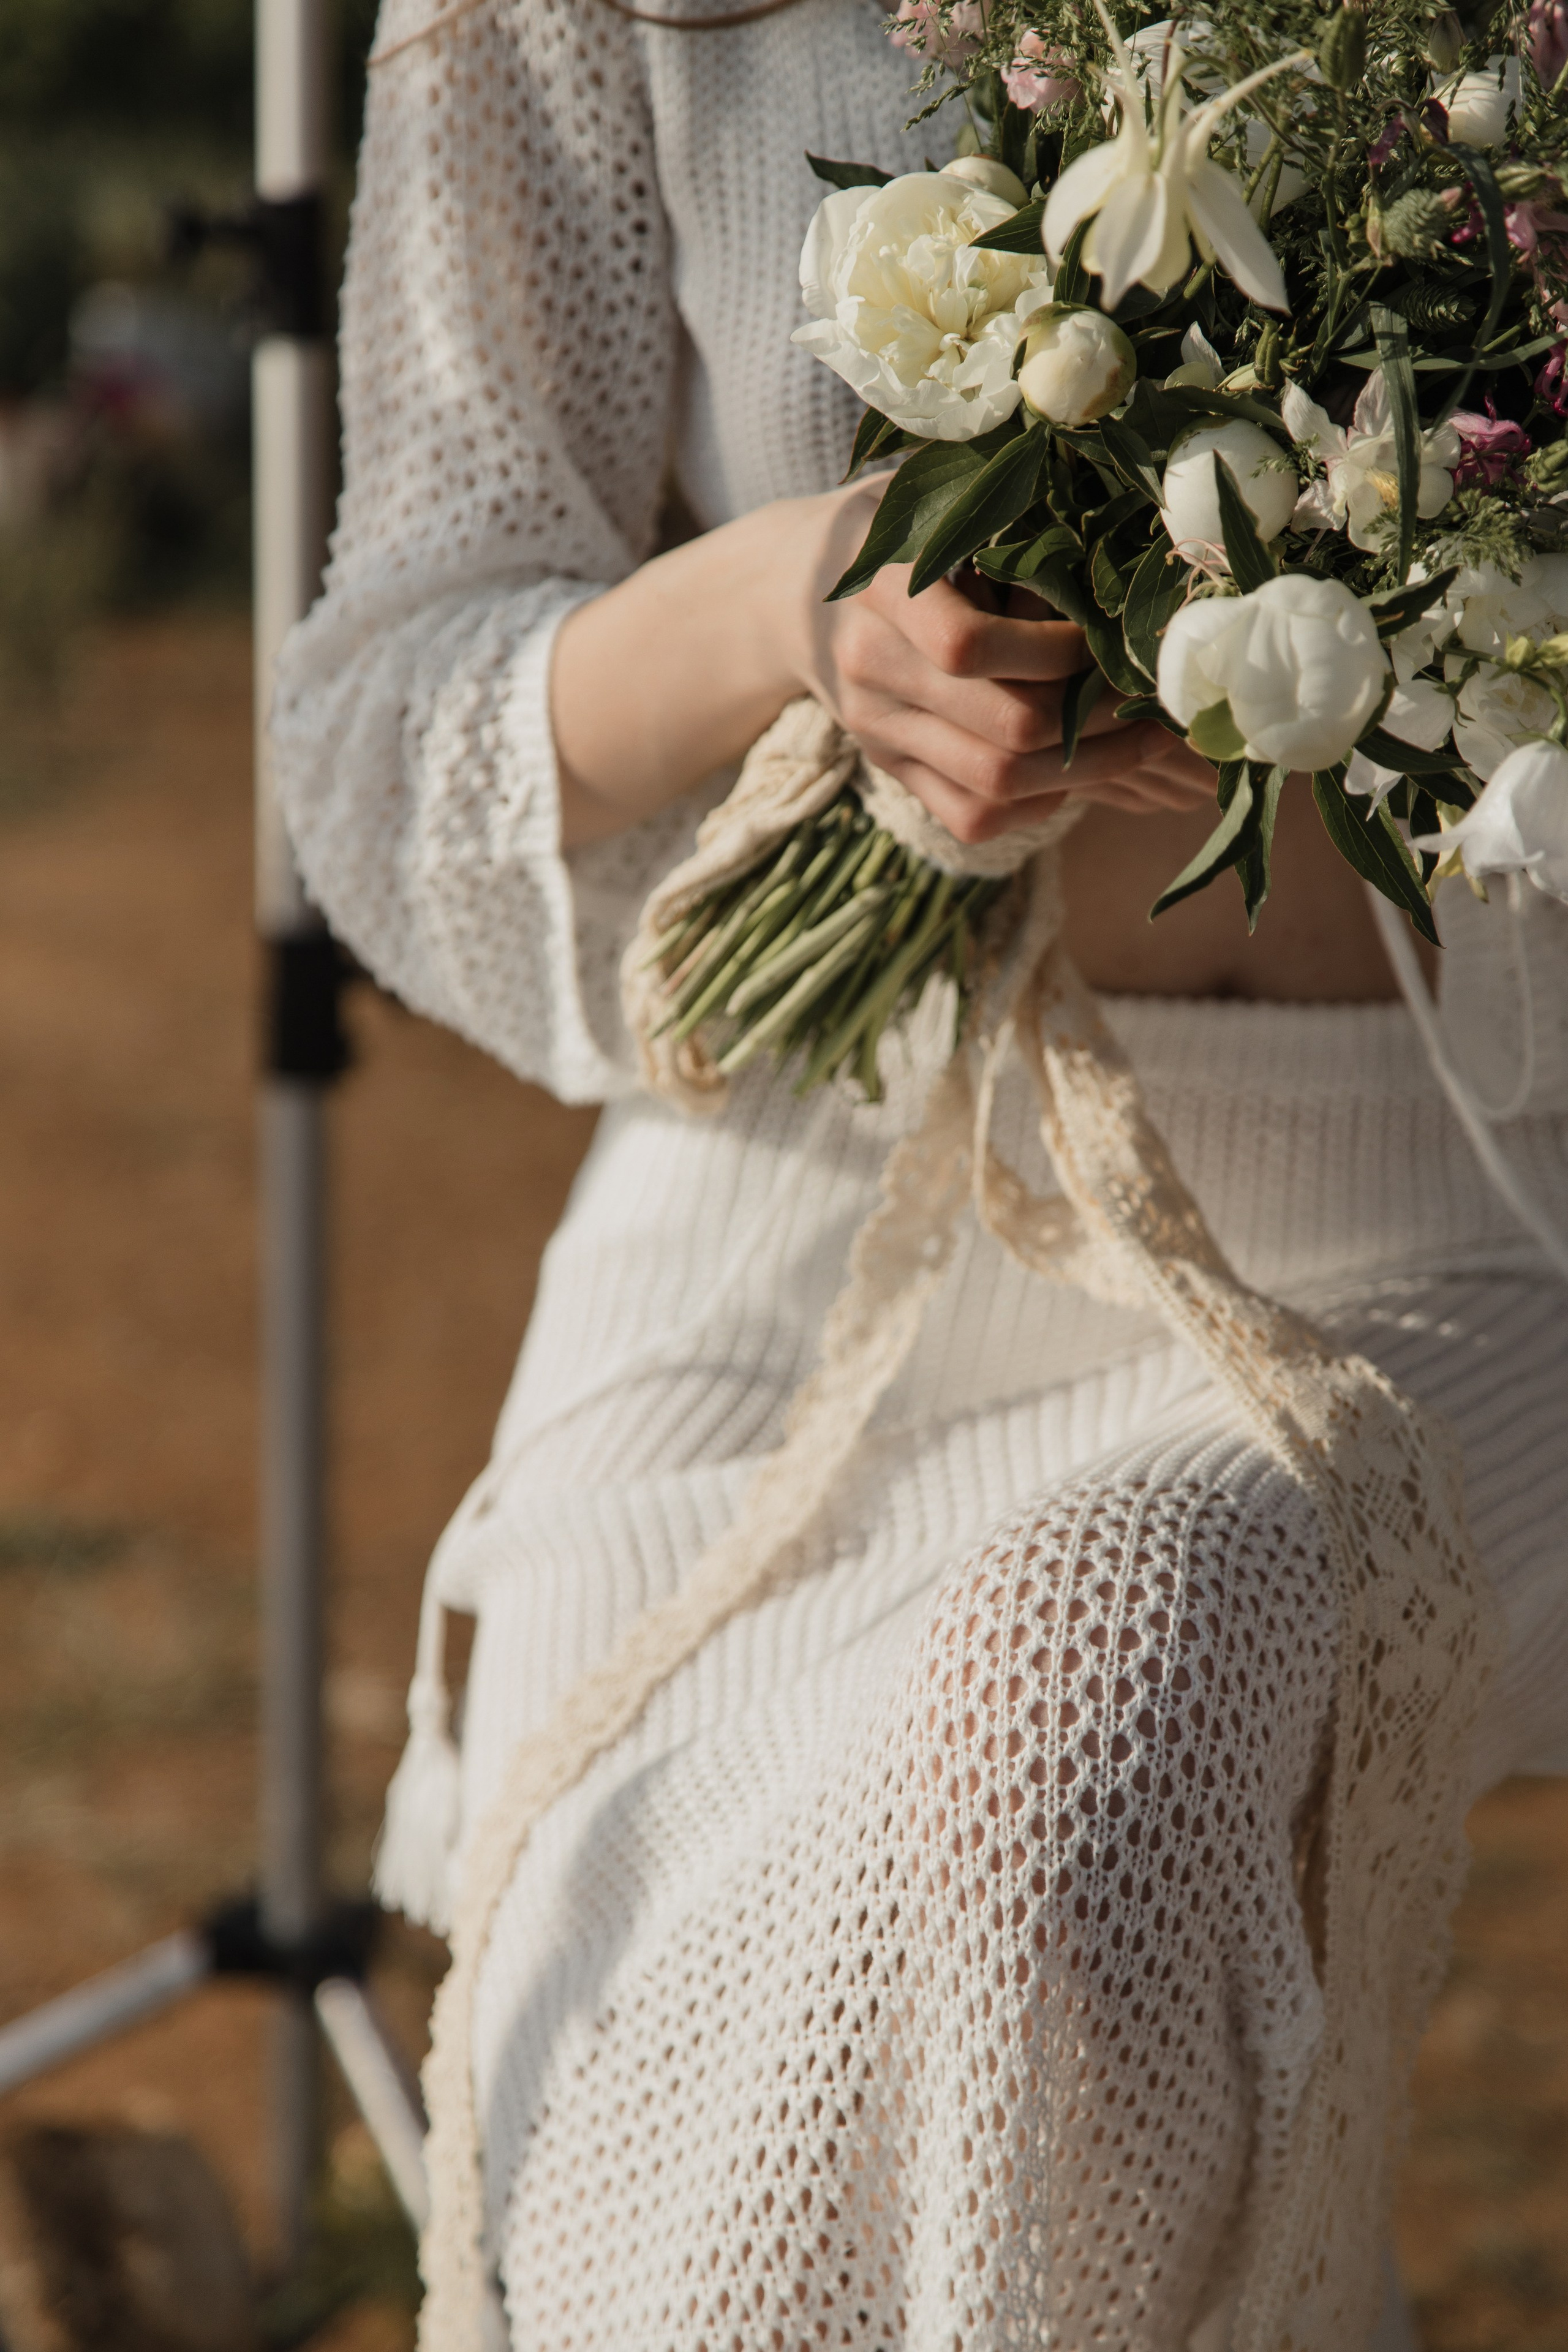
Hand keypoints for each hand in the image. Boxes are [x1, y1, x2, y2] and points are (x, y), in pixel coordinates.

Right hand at [790, 480, 1216, 847]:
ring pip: (996, 785)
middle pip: (1001, 729)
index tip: (1103, 637)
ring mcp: (877, 731)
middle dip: (1094, 722)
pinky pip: (972, 818)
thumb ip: (1009, 516)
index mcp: (881, 590)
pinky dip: (1036, 805)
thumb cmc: (895, 528)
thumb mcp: (937, 499)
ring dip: (1085, 772)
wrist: (795, 591)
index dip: (1054, 652)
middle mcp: (870, 670)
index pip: (967, 647)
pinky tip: (1073, 771)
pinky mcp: (890, 770)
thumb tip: (1119, 555)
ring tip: (1139, 742)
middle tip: (1150, 700)